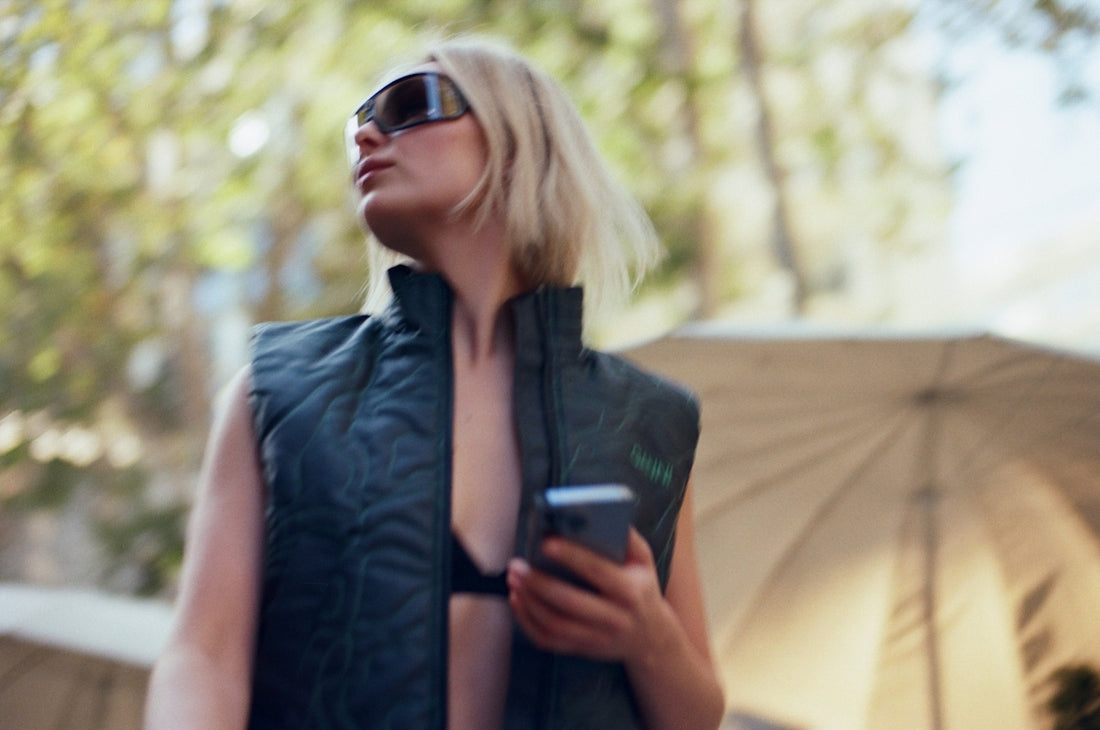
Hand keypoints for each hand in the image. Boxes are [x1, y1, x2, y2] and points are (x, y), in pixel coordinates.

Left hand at [507, 528, 675, 663]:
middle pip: (570, 602)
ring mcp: (598, 638)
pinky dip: (527, 622)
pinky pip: (549, 640)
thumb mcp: (644, 561)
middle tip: (518, 565)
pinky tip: (518, 601)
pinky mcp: (583, 650)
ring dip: (529, 602)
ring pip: (555, 624)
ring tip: (514, 579)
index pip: (597, 571)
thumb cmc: (642, 589)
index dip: (571, 556)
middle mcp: (615, 618)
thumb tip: (601, 513)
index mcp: (630, 591)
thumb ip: (627, 537)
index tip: (546, 542)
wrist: (652, 638)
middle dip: (539, 583)